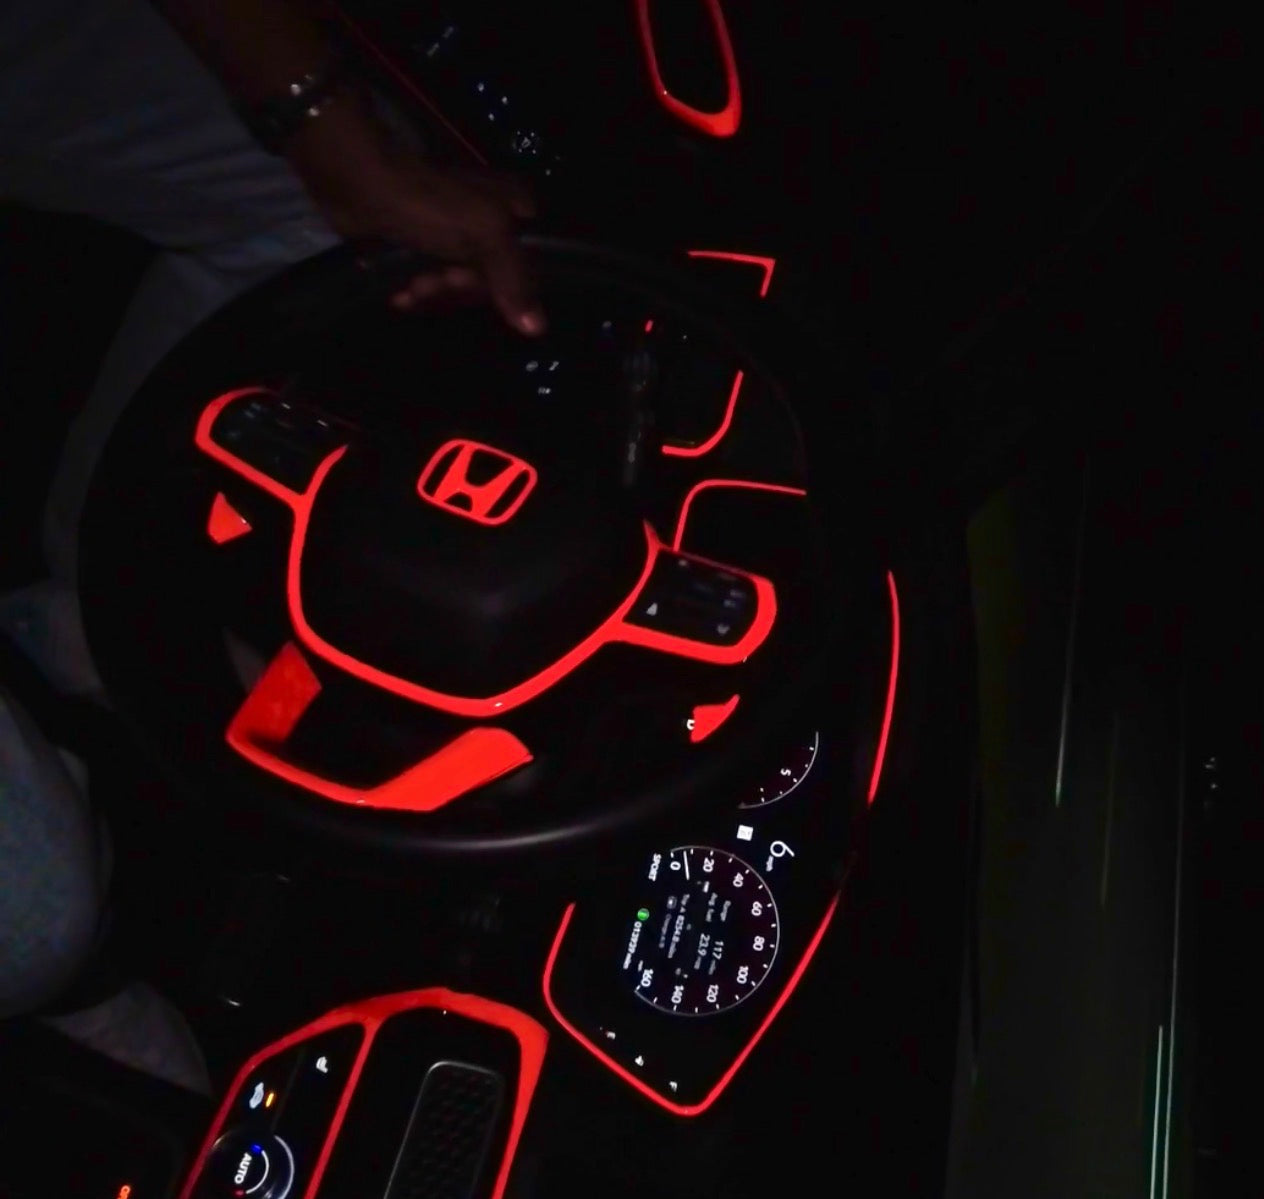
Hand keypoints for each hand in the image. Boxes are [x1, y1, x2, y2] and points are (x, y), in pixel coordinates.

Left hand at [285, 94, 544, 334]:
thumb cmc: (429, 204)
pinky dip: (415, 293)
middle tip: (436, 281)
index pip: (531, 267)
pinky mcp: (423, 249)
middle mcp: (491, 223)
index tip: (472, 285)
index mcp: (515, 210)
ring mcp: (456, 237)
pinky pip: (432, 285)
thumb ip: (513, 280)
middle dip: (460, 289)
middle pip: (492, 281)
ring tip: (412, 285)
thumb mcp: (484, 235)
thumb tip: (538, 328)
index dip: (505, 288)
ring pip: (459, 287)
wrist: (359, 183)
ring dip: (434, 294)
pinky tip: (400, 293)